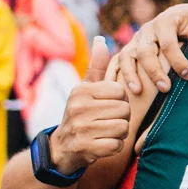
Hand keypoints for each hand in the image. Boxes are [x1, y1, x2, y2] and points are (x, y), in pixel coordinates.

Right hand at [52, 39, 130, 173]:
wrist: (62, 147)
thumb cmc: (81, 113)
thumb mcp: (85, 89)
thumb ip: (96, 66)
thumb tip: (101, 40)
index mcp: (82, 91)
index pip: (121, 91)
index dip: (120, 101)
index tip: (107, 106)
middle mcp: (79, 108)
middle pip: (125, 110)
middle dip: (122, 118)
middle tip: (107, 121)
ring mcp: (81, 129)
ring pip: (123, 128)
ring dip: (119, 133)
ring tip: (104, 132)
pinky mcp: (86, 148)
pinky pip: (117, 145)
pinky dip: (114, 147)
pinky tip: (102, 144)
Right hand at [112, 4, 187, 94]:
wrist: (180, 16)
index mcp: (164, 22)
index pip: (168, 43)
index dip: (177, 60)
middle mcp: (146, 31)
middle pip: (144, 52)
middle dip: (154, 71)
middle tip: (166, 89)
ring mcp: (135, 40)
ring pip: (126, 57)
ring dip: (130, 75)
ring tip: (138, 92)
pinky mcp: (130, 50)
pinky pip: (116, 62)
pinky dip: (112, 74)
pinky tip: (116, 90)